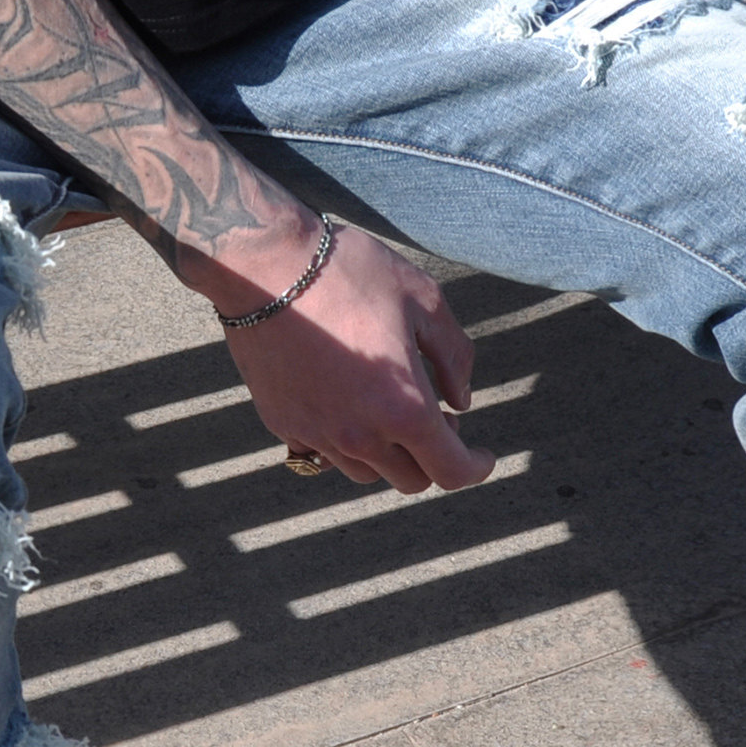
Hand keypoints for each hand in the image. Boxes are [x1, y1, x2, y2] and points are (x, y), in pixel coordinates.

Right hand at [219, 224, 495, 493]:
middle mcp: (361, 435)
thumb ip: (454, 357)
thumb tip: (461, 402)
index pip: (451, 471)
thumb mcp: (424, 299)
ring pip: (367, 472)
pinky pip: (324, 453)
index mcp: (404, 407)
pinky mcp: (283, 425)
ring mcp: (317, 434)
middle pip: (410, 480)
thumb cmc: (350, 274)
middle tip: (434, 417)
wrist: (264, 266)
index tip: (482, 457)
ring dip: (388, 453)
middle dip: (432, 457)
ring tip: (388, 408)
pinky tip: (347, 402)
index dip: (475, 469)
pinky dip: (345, 441)